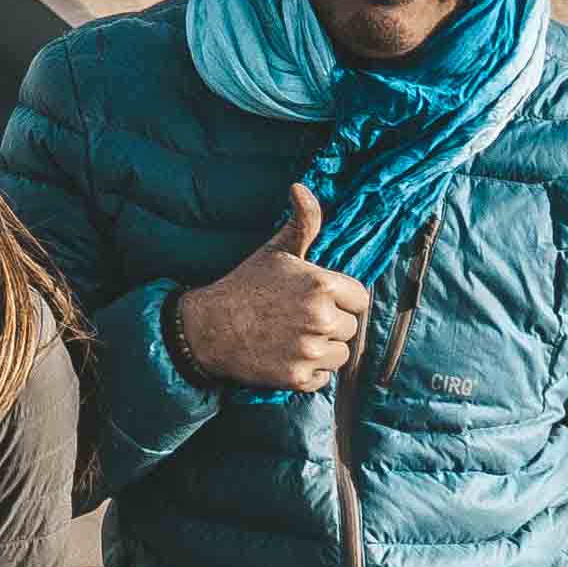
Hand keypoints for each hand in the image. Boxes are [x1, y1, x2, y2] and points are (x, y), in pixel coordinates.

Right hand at [164, 194, 366, 398]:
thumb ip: (302, 222)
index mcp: (321, 285)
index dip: (340, 299)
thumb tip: (300, 188)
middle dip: (330, 324)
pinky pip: (324, 378)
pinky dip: (310, 372)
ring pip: (340, 354)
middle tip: (299, 318)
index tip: (318, 299)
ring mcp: (309, 351)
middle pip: (350, 327)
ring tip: (294, 337)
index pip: (359, 298)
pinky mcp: (298, 378)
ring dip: (323, 349)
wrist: (208, 328)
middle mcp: (320, 319)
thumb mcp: (275, 250)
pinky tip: (288, 356)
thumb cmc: (245, 286)